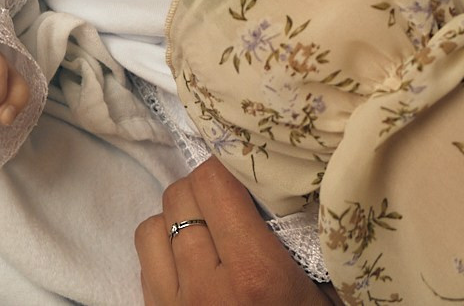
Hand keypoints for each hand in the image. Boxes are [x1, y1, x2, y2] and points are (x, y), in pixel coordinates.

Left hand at [136, 160, 333, 305]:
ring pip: (150, 227)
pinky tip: (192, 267)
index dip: (226, 170)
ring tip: (206, 235)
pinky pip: (144, 266)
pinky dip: (163, 255)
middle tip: (229, 204)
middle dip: (202, 191)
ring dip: (175, 223)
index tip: (243, 176)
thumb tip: (274, 186)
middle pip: (177, 196)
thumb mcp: (319, 293)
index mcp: (254, 275)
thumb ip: (297, 242)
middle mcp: (205, 287)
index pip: (212, 183)